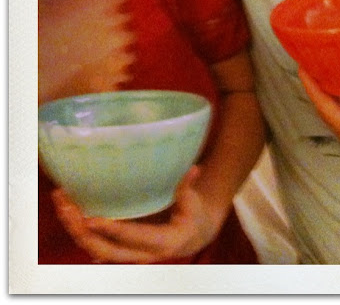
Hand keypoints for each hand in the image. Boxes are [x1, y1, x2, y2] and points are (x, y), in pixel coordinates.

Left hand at [53, 166, 220, 263]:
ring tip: (62, 202)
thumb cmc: (193, 216)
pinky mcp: (119, 247)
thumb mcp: (194, 204)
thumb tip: (194, 169)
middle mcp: (142, 254)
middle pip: (106, 250)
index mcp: (164, 243)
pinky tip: (67, 209)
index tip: (91, 219)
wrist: (191, 236)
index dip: (113, 230)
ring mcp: (129, 253)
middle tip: (68, 207)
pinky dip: (79, 227)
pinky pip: (95, 242)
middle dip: (83, 231)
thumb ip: (188, 188)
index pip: (134, 238)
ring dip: (76, 228)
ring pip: (96, 248)